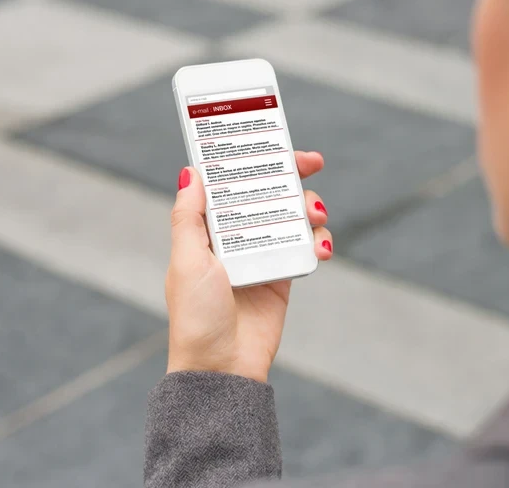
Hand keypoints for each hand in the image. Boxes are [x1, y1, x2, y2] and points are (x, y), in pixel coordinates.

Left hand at [165, 152, 332, 382]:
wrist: (223, 368)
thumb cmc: (196, 317)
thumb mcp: (187, 261)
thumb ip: (189, 217)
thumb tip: (189, 171)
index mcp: (207, 229)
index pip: (231, 183)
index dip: (250, 159)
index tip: (271, 140)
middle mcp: (236, 237)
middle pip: (267, 192)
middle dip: (290, 174)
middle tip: (311, 162)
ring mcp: (262, 254)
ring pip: (292, 215)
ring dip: (309, 207)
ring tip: (315, 216)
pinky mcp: (284, 275)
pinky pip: (306, 247)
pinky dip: (319, 240)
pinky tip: (322, 245)